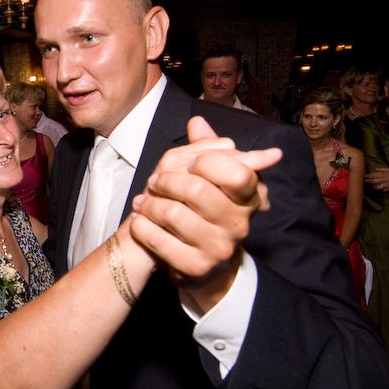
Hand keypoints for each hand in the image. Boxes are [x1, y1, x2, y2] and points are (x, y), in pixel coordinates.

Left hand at [128, 116, 280, 312]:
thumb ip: (205, 149)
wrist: (198, 264)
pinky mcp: (194, 267)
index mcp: (248, 198)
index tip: (191, 164)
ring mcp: (218, 248)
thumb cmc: (201, 211)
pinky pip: (157, 239)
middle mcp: (239, 224)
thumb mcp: (207, 178)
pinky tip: (140, 221)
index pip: (238, 172)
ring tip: (143, 202)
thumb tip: (197, 121)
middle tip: (154, 182)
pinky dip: (141, 226)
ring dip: (149, 203)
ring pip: (172, 213)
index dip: (207, 163)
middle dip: (166, 180)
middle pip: (196, 189)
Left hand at [365, 167, 388, 191]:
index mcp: (384, 173)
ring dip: (372, 185)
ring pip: (377, 184)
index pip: (374, 174)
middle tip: (363, 180)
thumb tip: (375, 169)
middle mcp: (384, 178)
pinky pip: (383, 189)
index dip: (368, 175)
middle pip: (374, 179)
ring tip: (368, 185)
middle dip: (368, 180)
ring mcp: (386, 183)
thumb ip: (383, 169)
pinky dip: (380, 189)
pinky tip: (377, 189)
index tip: (363, 175)